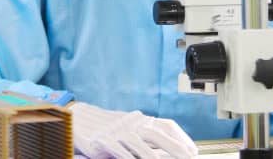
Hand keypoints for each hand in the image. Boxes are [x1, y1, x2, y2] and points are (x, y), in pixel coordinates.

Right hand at [70, 102, 198, 158]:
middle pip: (158, 134)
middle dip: (176, 148)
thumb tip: (169, 150)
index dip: (181, 137)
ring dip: (155, 158)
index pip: (166, 125)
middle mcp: (132, 123)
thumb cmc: (108, 126)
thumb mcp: (130, 127)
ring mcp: (118, 131)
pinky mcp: (103, 140)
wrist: (79, 118)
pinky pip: (120, 152)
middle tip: (189, 158)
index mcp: (141, 119)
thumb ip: (147, 137)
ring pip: (141, 146)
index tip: (193, 151)